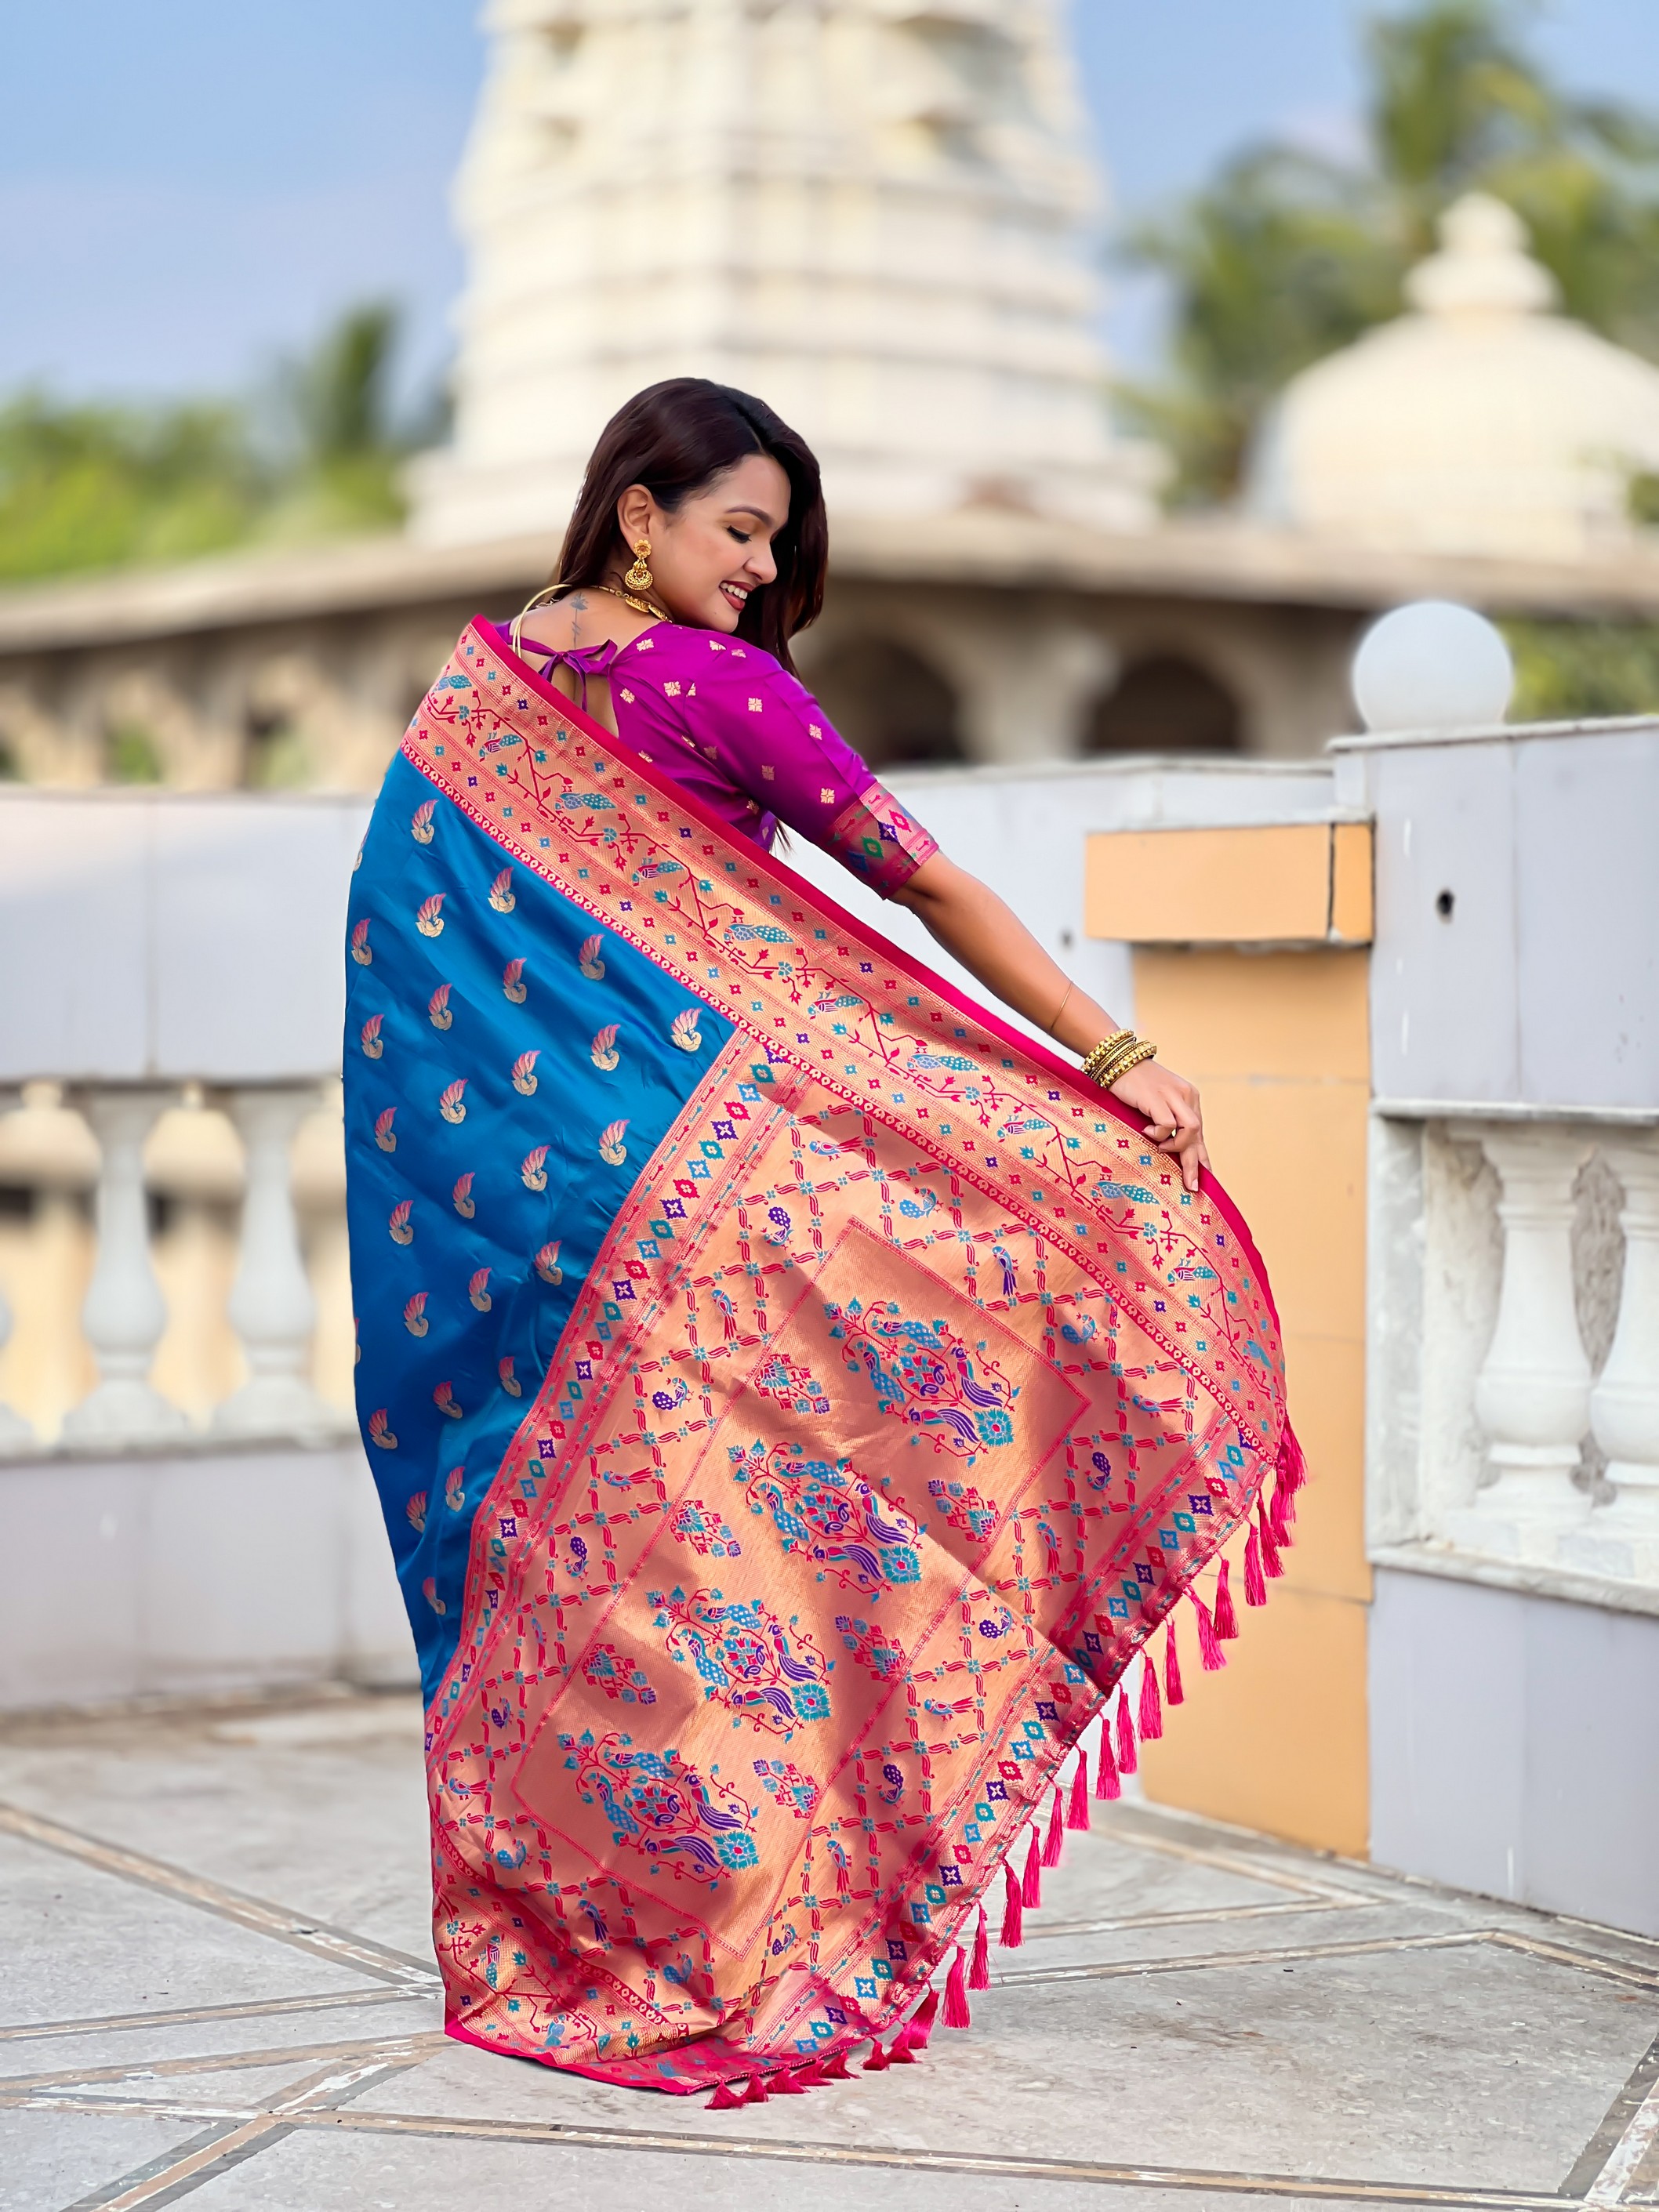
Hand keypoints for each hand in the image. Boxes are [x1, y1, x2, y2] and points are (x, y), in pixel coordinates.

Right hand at [1108, 1059, 1209, 1193]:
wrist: (1119, 1061)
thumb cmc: (1134, 1085)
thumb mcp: (1156, 1103)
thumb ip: (1168, 1120)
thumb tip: (1171, 1149)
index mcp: (1189, 1098)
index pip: (1199, 1132)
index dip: (1202, 1156)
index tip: (1204, 1176)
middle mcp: (1186, 1096)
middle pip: (1197, 1135)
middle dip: (1195, 1164)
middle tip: (1192, 1186)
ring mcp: (1173, 1096)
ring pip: (1190, 1130)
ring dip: (1177, 1146)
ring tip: (1162, 1149)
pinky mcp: (1157, 1098)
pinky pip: (1168, 1125)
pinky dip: (1159, 1134)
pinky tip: (1146, 1131)